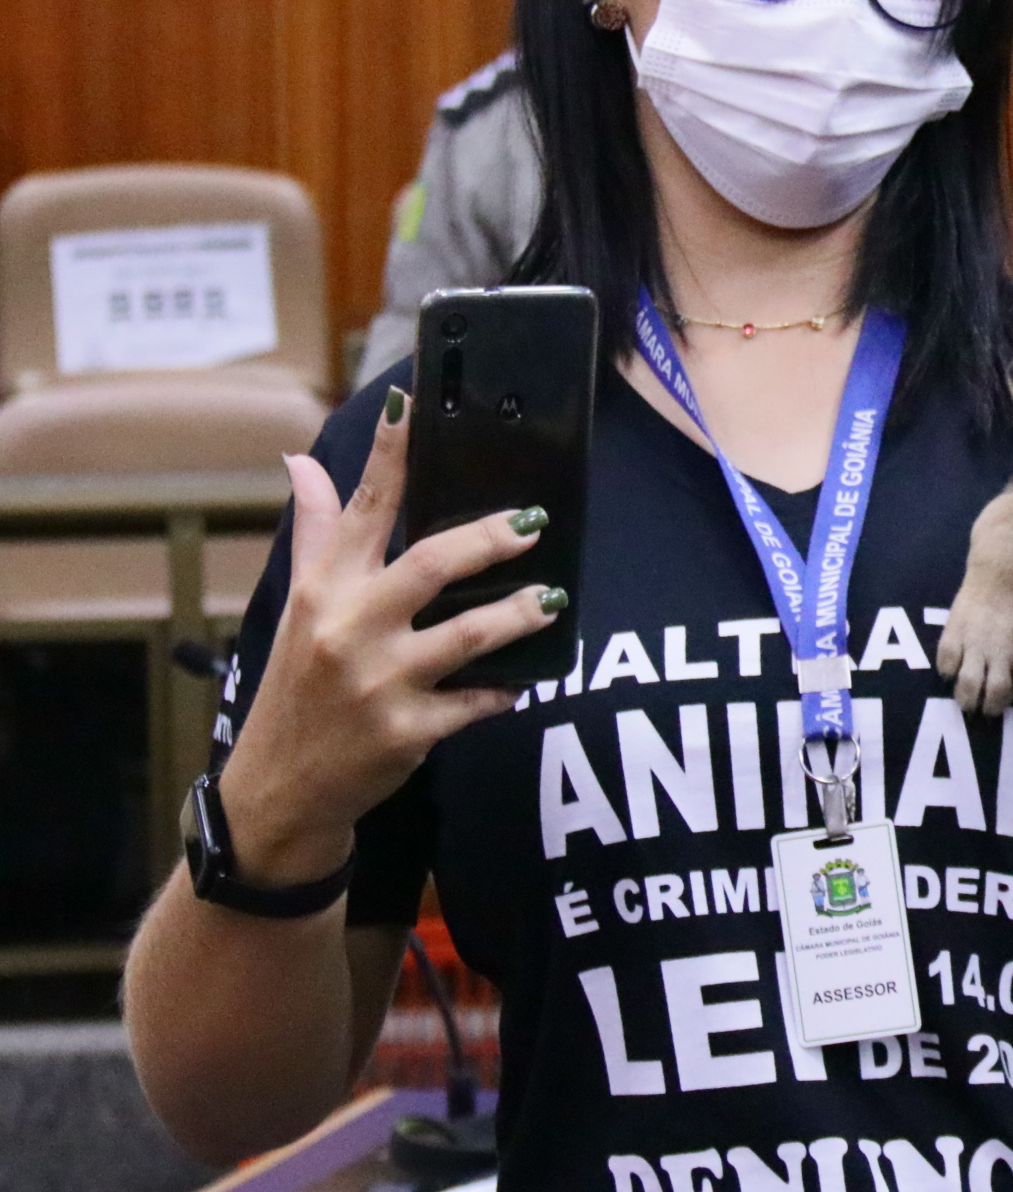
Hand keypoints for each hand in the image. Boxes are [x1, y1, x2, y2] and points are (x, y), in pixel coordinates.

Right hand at [218, 387, 563, 885]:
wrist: (280, 789)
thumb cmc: (297, 686)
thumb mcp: (296, 608)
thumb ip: (316, 534)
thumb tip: (302, 462)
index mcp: (323, 589)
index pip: (361, 508)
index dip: (390, 454)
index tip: (412, 402)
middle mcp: (347, 628)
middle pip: (430, 565)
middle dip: (489, 539)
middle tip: (533, 520)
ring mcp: (378, 682)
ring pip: (468, 635)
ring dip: (518, 614)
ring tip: (552, 599)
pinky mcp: (407, 732)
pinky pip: (476, 702)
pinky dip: (502, 690)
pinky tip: (522, 681)